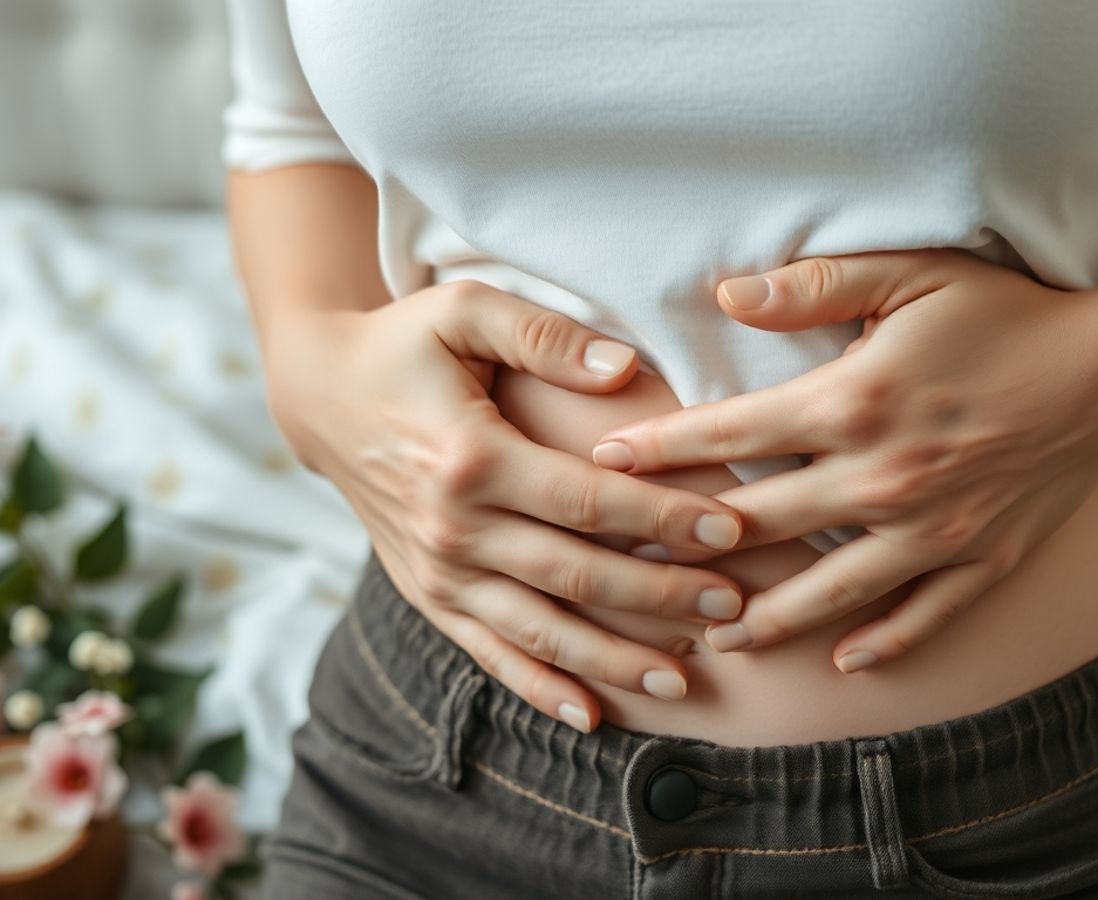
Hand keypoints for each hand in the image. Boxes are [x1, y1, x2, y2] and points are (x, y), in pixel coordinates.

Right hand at [262, 280, 747, 732]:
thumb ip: (545, 336)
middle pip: (577, 575)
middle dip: (661, 595)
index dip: (664, 517)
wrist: (322, 396)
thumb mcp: (464, 309)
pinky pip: (490, 652)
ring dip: (615, 659)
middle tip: (732, 607)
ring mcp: (438, 572)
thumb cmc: (403, 345)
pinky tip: (592, 716)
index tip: (730, 528)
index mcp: (471, 458)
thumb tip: (626, 368)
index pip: (589, 501)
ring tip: (684, 676)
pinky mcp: (428, 595)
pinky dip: (540, 688)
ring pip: (541, 631)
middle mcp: (453, 528)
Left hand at [589, 250, 1097, 671]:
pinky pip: (922, 616)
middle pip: (760, 524)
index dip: (658, 450)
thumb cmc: (1009, 313)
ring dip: (764, 617)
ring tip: (712, 635)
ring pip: (828, 590)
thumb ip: (814, 286)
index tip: (603, 464)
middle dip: (685, 544)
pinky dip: (882, 640)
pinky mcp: (981, 558)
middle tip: (626, 563)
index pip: (729, 433)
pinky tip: (844, 661)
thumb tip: (727, 295)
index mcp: (853, 404)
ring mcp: (932, 529)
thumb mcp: (910, 275)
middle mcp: (882, 478)